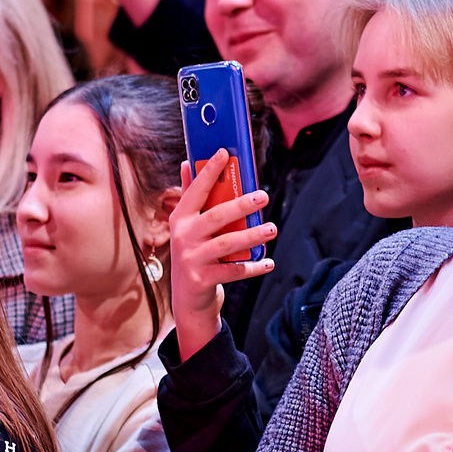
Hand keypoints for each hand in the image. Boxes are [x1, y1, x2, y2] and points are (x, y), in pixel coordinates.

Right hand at [167, 152, 276, 355]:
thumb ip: (190, 196)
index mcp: (180, 218)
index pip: (195, 190)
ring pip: (227, 244)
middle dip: (241, 205)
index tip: (224, 152)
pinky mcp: (202, 279)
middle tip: (264, 196)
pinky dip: (253, 266)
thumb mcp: (187, 226)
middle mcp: (183, 236)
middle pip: (216, 216)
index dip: (208, 171)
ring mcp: (192, 259)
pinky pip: (233, 271)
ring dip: (252, 235)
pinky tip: (268, 261)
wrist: (187, 298)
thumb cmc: (193, 253)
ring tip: (272, 228)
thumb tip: (185, 163)